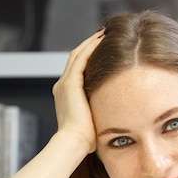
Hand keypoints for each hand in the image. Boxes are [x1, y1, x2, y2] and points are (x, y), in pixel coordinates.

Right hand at [52, 28, 104, 152]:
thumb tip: (114, 114)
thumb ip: (99, 112)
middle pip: (75, 58)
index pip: (77, 70)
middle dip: (89, 46)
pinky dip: (90, 48)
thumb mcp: (93, 121)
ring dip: (90, 43)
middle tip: (103, 36)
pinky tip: (102, 41)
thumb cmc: (85, 140)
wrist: (74, 143)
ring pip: (77, 55)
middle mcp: (62, 86)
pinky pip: (81, 59)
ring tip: (104, 34)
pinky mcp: (70, 83)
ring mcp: (64, 84)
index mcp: (66, 96)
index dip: (88, 58)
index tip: (102, 50)